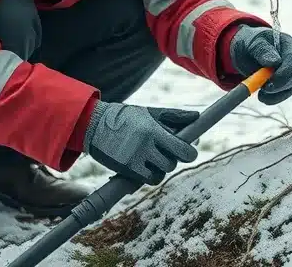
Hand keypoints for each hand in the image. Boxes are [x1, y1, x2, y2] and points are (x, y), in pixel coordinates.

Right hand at [82, 101, 198, 184]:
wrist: (94, 124)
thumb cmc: (125, 117)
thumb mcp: (149, 112)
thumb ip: (173, 116)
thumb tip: (196, 116)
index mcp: (153, 130)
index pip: (181, 149)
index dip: (190, 153)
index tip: (190, 153)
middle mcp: (145, 145)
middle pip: (172, 163)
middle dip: (172, 159)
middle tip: (166, 153)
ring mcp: (135, 158)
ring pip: (161, 172)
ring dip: (161, 168)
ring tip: (153, 158)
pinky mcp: (126, 169)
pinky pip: (148, 179)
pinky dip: (151, 175)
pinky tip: (146, 167)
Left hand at [229, 26, 291, 104]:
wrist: (245, 52)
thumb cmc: (249, 45)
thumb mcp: (251, 45)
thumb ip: (262, 51)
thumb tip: (275, 61)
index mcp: (287, 43)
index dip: (284, 72)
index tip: (269, 82)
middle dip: (281, 85)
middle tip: (265, 90)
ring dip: (278, 93)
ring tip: (261, 95)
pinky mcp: (288, 81)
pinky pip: (286, 92)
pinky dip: (275, 98)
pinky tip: (264, 98)